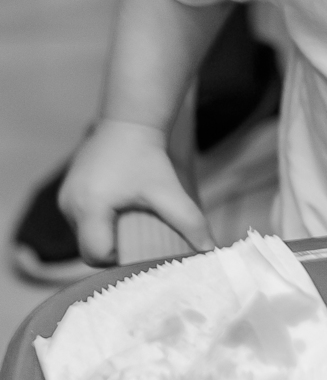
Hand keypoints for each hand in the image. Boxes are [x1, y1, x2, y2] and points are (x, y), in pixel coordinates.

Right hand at [59, 119, 211, 265]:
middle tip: (139, 239)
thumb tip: (210, 249)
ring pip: (84, 236)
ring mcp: (64, 198)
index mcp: (89, 207)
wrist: (129, 121)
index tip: (141, 247)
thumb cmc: (148, 156)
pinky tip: (119, 212)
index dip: (118, 258)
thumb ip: (189, 221)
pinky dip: (98, 224)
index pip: (96, 254)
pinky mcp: (66, 192)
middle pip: (88, 248)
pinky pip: (80, 221)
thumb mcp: (169, 191)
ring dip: (106, 237)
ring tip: (130, 223)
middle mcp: (70, 205)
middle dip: (113, 250)